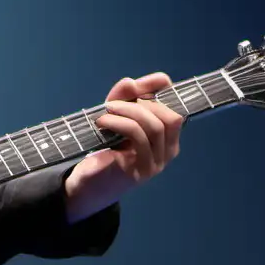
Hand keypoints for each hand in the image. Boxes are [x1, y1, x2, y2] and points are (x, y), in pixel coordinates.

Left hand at [64, 72, 183, 221]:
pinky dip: (120, 123)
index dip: (159, 92)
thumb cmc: (104, 148)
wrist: (88, 182)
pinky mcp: (141, 170)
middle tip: (113, 103)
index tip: (135, 84)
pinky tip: (102, 122)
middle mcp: (168, 152)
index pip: (176, 109)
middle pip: (170, 117)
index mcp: (167, 138)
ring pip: (154, 126)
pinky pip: (138, 137)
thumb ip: (123, 99)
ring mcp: (157, 163)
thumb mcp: (114, 118)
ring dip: (128, 111)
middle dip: (142, 103)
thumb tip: (132, 81)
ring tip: (106, 110)